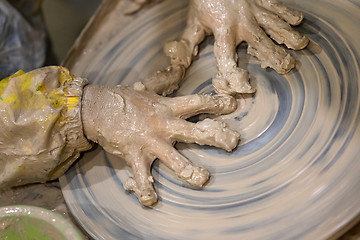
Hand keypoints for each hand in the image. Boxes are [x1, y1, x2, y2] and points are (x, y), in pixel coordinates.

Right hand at [81, 85, 239, 205]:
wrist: (97, 108)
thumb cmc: (123, 99)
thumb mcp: (148, 90)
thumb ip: (164, 85)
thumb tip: (177, 71)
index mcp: (167, 107)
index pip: (196, 102)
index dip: (216, 103)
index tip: (233, 105)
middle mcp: (163, 125)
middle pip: (194, 131)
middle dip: (216, 137)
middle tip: (233, 143)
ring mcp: (150, 142)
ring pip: (174, 159)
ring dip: (190, 171)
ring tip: (203, 179)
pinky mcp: (135, 156)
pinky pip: (142, 178)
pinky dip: (146, 191)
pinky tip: (151, 202)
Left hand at [164, 0, 308, 94]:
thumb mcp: (194, 21)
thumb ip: (190, 42)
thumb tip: (185, 63)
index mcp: (223, 30)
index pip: (227, 58)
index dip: (232, 75)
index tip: (241, 87)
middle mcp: (242, 22)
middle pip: (261, 43)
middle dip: (276, 56)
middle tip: (288, 67)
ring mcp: (254, 9)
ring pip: (275, 25)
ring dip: (288, 36)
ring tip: (301, 46)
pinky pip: (277, 6)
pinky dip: (288, 13)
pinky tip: (298, 21)